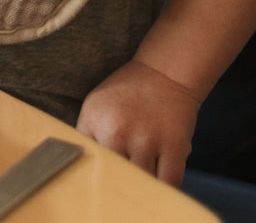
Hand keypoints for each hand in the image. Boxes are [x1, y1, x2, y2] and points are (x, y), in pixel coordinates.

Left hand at [76, 58, 199, 184]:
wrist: (163, 74)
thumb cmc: (126, 92)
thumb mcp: (96, 106)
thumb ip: (89, 134)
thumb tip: (86, 165)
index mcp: (94, 120)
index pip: (87, 158)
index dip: (94, 170)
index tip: (99, 177)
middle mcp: (116, 131)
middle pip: (114, 175)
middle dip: (118, 180)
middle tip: (122, 179)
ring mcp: (146, 140)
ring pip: (141, 182)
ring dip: (143, 183)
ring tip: (141, 175)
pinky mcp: (174, 147)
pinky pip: (169, 183)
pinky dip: (165, 186)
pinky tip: (160, 177)